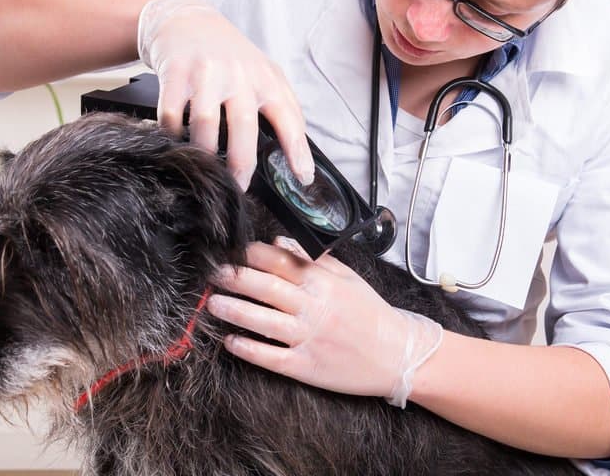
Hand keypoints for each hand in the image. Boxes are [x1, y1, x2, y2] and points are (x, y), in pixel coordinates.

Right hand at [137, 0, 314, 189]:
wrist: (186, 19)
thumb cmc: (228, 54)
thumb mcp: (263, 72)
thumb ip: (282, 105)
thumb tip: (299, 151)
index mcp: (265, 78)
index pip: (288, 117)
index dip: (297, 150)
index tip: (303, 177)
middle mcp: (237, 73)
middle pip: (243, 127)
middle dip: (241, 164)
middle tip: (238, 186)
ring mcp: (205, 72)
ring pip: (204, 124)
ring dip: (204, 153)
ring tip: (205, 167)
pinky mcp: (175, 72)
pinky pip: (172, 114)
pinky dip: (172, 133)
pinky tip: (176, 140)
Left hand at [206, 238, 444, 407]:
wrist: (398, 355)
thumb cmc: (370, 313)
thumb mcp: (347, 278)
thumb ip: (312, 258)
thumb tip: (277, 241)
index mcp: (323, 282)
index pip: (279, 261)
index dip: (251, 254)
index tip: (231, 250)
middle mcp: (314, 307)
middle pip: (266, 287)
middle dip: (235, 278)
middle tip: (211, 273)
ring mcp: (309, 337)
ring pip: (263, 321)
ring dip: (234, 310)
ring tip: (212, 304)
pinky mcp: (306, 366)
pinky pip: (271, 356)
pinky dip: (249, 349)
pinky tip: (231, 342)